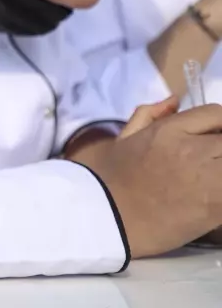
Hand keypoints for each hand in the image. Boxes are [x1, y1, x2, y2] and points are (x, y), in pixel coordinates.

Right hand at [84, 104, 221, 258]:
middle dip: (221, 146)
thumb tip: (175, 101)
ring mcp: (208, 180)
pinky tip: (213, 196)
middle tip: (211, 158)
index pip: (216, 113)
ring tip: (212, 175)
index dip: (221, 123)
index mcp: (169, 131)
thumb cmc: (113, 178)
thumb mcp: (125, 138)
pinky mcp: (217, 207)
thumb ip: (149, 114)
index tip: (214, 134)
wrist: (110, 219)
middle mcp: (193, 150)